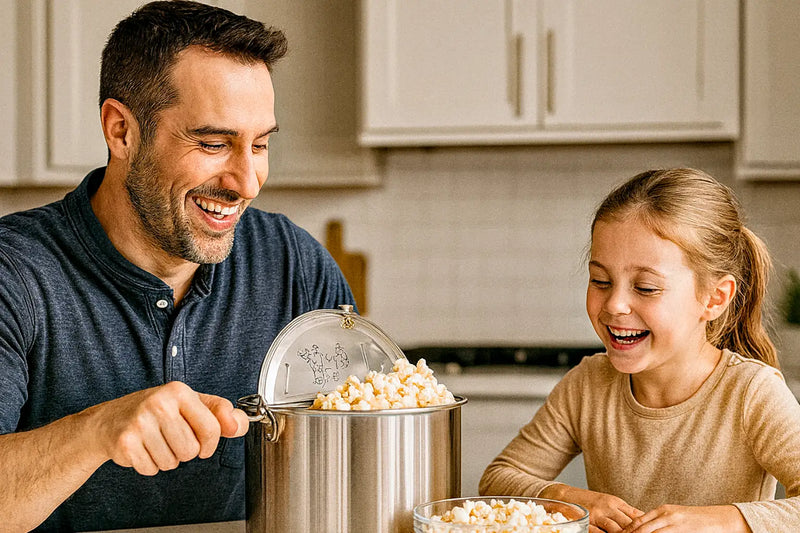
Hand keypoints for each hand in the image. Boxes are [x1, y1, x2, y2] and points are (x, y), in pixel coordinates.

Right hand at [85, 381, 248, 474]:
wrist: (108, 421)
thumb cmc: (155, 412)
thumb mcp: (190, 404)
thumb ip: (220, 414)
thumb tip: (239, 424)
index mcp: (179, 391)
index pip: (212, 429)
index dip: (210, 443)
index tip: (203, 442)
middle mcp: (159, 403)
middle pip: (191, 451)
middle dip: (185, 451)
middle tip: (170, 437)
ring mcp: (140, 422)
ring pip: (172, 462)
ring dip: (166, 459)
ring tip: (155, 442)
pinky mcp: (125, 442)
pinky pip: (152, 469)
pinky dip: (149, 465)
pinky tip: (142, 449)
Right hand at [540, 484, 642, 532]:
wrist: (564, 495)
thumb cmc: (588, 500)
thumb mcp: (608, 502)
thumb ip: (623, 511)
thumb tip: (642, 518)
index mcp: (615, 502)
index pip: (636, 515)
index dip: (647, 525)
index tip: (656, 531)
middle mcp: (608, 507)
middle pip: (629, 524)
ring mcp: (597, 515)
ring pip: (617, 531)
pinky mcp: (587, 522)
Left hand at [621, 504, 750, 532]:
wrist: (720, 519)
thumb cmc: (698, 521)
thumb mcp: (677, 518)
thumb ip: (662, 523)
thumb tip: (647, 529)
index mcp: (661, 510)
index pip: (638, 521)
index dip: (626, 530)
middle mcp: (665, 514)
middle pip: (640, 527)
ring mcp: (673, 522)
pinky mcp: (681, 529)